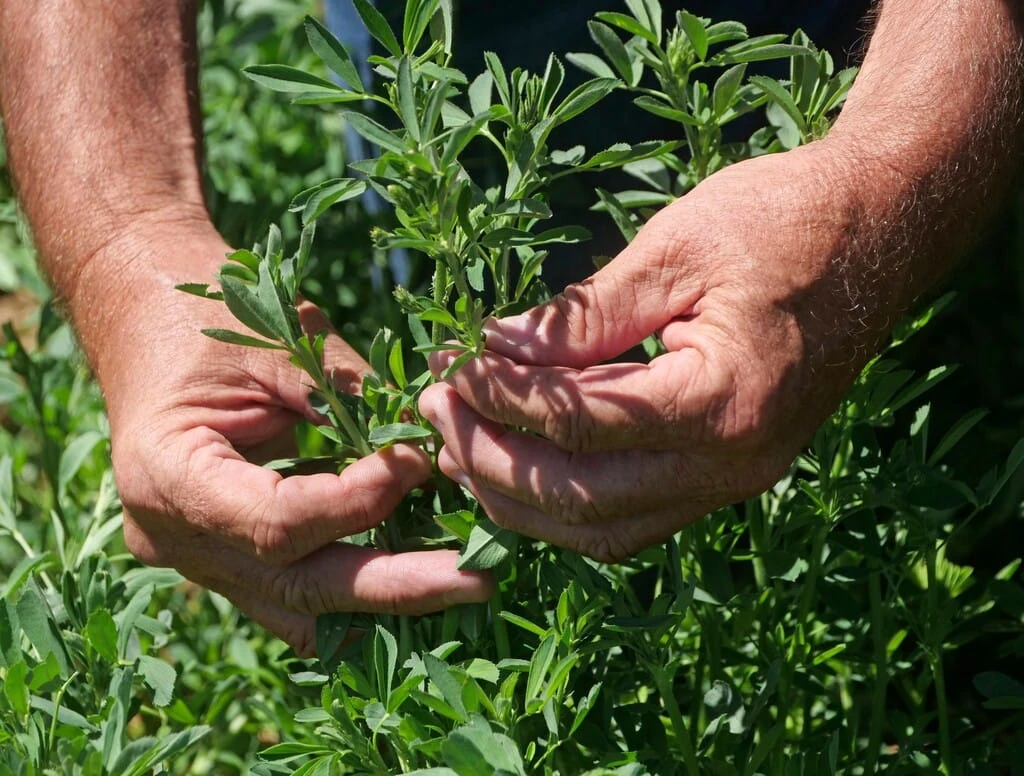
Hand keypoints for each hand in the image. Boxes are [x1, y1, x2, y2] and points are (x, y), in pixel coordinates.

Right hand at [95, 227, 491, 655]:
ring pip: (302, 610)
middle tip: (478, 578)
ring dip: (386, 601)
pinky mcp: (228, 560)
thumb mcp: (273, 341)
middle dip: (396, 585)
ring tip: (466, 584)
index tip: (417, 462)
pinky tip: (423, 573)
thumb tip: (427, 443)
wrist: (146, 314)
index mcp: (167, 478)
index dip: (357, 500)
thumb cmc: (203, 312)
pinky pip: (299, 593)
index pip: (275, 521)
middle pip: (297, 588)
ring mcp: (200, 560)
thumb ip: (342, 396)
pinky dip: (358, 588)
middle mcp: (176, 539)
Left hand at [420, 141, 908, 561]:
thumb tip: (495, 349)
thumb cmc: (783, 219)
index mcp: (724, 401)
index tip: (447, 368)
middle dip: (492, 461)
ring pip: (605, 530)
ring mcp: (738, 479)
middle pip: (583, 499)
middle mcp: (735, 464)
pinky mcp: (731, 473)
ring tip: (457, 452)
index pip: (582, 426)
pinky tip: (522, 467)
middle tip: (431, 414)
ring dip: (522, 500)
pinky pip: (635, 516)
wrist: (880, 228)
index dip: (502, 401)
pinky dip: (569, 502)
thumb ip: (583, 315)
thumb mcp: (675, 248)